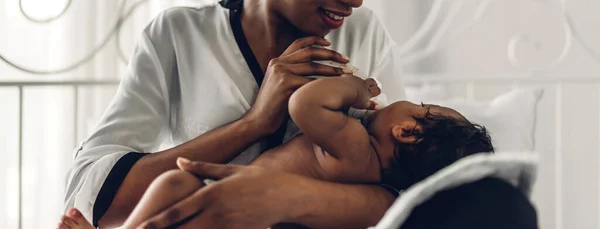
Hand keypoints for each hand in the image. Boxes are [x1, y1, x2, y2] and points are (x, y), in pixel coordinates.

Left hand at [136, 159, 310, 228]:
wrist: (288, 196)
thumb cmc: (259, 180)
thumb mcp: (231, 170)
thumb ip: (202, 168)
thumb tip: (179, 162)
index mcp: (211, 194)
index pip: (177, 211)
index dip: (156, 221)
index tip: (139, 227)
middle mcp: (216, 212)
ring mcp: (227, 226)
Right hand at [243, 36, 352, 134]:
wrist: (258, 120)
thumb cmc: (274, 107)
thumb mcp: (280, 84)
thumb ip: (293, 74)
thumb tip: (315, 69)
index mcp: (277, 61)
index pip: (298, 43)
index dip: (315, 40)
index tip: (330, 43)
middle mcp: (278, 63)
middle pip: (310, 52)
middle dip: (331, 54)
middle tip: (346, 60)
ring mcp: (281, 72)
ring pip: (313, 66)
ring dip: (333, 70)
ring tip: (346, 74)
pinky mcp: (285, 84)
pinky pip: (310, 82)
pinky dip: (323, 85)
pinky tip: (333, 88)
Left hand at [342, 76, 380, 109]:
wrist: (344, 90)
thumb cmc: (354, 98)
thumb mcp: (364, 105)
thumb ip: (371, 105)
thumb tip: (377, 106)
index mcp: (368, 92)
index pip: (376, 90)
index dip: (377, 91)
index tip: (378, 91)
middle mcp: (363, 84)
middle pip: (371, 81)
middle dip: (373, 83)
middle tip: (374, 84)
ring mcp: (356, 79)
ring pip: (362, 79)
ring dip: (362, 81)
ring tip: (361, 83)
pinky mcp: (348, 77)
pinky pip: (351, 76)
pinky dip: (351, 77)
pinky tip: (350, 77)